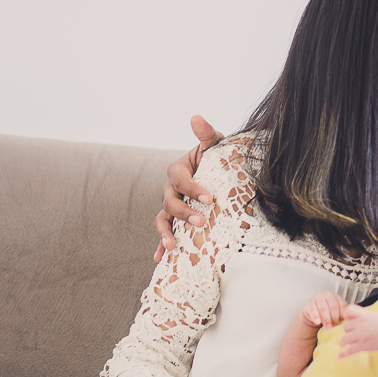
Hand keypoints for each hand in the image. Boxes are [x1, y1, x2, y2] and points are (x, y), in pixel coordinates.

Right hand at [153, 116, 224, 261]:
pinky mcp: (175, 220)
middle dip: (184, 213)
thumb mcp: (213, 144)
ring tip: (171, 246)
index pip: (181, 180)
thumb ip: (206, 134)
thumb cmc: (215, 158)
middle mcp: (170, 189)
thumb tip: (195, 117)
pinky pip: (165, 233)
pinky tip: (160, 259)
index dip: (193, 189)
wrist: (217, 173)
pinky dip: (160, 246)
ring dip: (164, 233)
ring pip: (162, 219)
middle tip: (201, 221)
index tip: (209, 198)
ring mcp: (171, 205)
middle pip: (170, 202)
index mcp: (178, 171)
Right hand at [300, 292, 346, 329]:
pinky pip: (313, 310)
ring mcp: (318, 298)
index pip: (342, 305)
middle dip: (334, 319)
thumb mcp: (336, 313)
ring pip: (323, 308)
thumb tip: (350, 323)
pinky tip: (317, 322)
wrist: (313, 313)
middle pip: (333, 307)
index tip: (345, 324)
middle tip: (335, 328)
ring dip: (326, 320)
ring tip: (328, 328)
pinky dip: (315, 317)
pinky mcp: (310, 303)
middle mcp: (328, 295)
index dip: (344, 315)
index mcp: (336, 297)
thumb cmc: (328, 313)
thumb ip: (343, 315)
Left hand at [336, 304, 377, 357]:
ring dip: (343, 341)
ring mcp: (361, 335)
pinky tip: (338, 356)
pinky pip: (349, 350)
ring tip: (342, 343)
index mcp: (363, 315)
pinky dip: (343, 354)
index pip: (348, 311)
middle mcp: (361, 324)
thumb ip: (362, 316)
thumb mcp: (374, 315)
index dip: (347, 315)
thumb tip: (351, 318)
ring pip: (345, 338)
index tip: (349, 319)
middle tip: (351, 333)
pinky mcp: (363, 346)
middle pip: (345, 326)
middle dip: (347, 330)